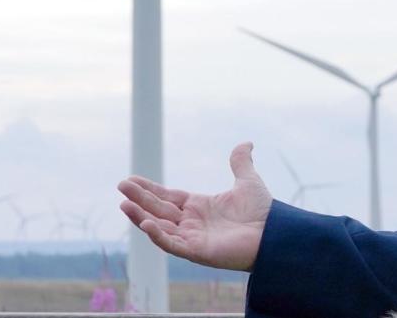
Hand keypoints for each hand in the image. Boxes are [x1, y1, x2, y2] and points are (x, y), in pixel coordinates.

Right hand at [117, 141, 271, 271]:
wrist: (275, 233)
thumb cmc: (263, 212)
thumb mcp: (248, 181)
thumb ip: (241, 163)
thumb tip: (246, 143)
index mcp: (199, 207)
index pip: (167, 197)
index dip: (149, 189)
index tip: (130, 180)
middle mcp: (192, 223)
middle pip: (159, 209)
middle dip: (139, 199)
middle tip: (121, 186)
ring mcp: (193, 238)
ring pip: (160, 227)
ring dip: (141, 217)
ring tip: (124, 204)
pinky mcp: (197, 252)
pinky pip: (172, 245)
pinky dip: (158, 236)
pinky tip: (146, 223)